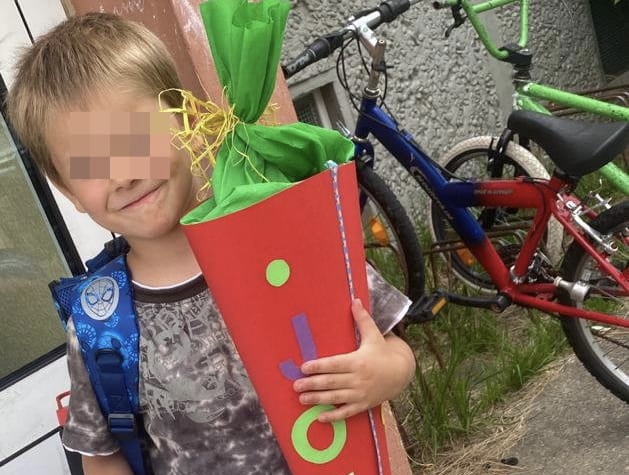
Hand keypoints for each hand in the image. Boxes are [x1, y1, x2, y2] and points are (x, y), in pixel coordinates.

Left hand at [293, 298, 414, 422]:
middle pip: (332, 382)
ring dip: (318, 399)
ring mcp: (361, 393)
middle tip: (296, 385)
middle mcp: (358, 379)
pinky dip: (334, 416)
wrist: (401, 373)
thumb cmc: (383, 352)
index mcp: (358, 361)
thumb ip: (362, 319)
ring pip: (336, 398)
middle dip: (313, 384)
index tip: (303, 367)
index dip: (318, 366)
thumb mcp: (374, 335)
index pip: (334, 364)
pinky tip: (320, 417)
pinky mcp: (364, 404)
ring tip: (302, 399)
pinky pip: (347, 412)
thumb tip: (355, 300)